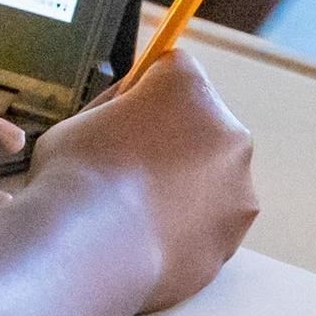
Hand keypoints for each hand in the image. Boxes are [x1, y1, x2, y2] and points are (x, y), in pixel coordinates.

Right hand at [31, 52, 256, 310]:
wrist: (90, 246)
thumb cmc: (77, 174)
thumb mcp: (83, 119)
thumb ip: (117, 109)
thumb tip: (129, 108)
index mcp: (188, 91)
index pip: (176, 69)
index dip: (146, 89)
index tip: (126, 109)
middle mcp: (229, 133)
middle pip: (202, 126)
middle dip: (173, 141)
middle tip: (125, 167)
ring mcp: (238, 190)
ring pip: (210, 179)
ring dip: (182, 187)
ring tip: (131, 211)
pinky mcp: (233, 237)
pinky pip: (207, 224)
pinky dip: (183, 228)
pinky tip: (143, 238)